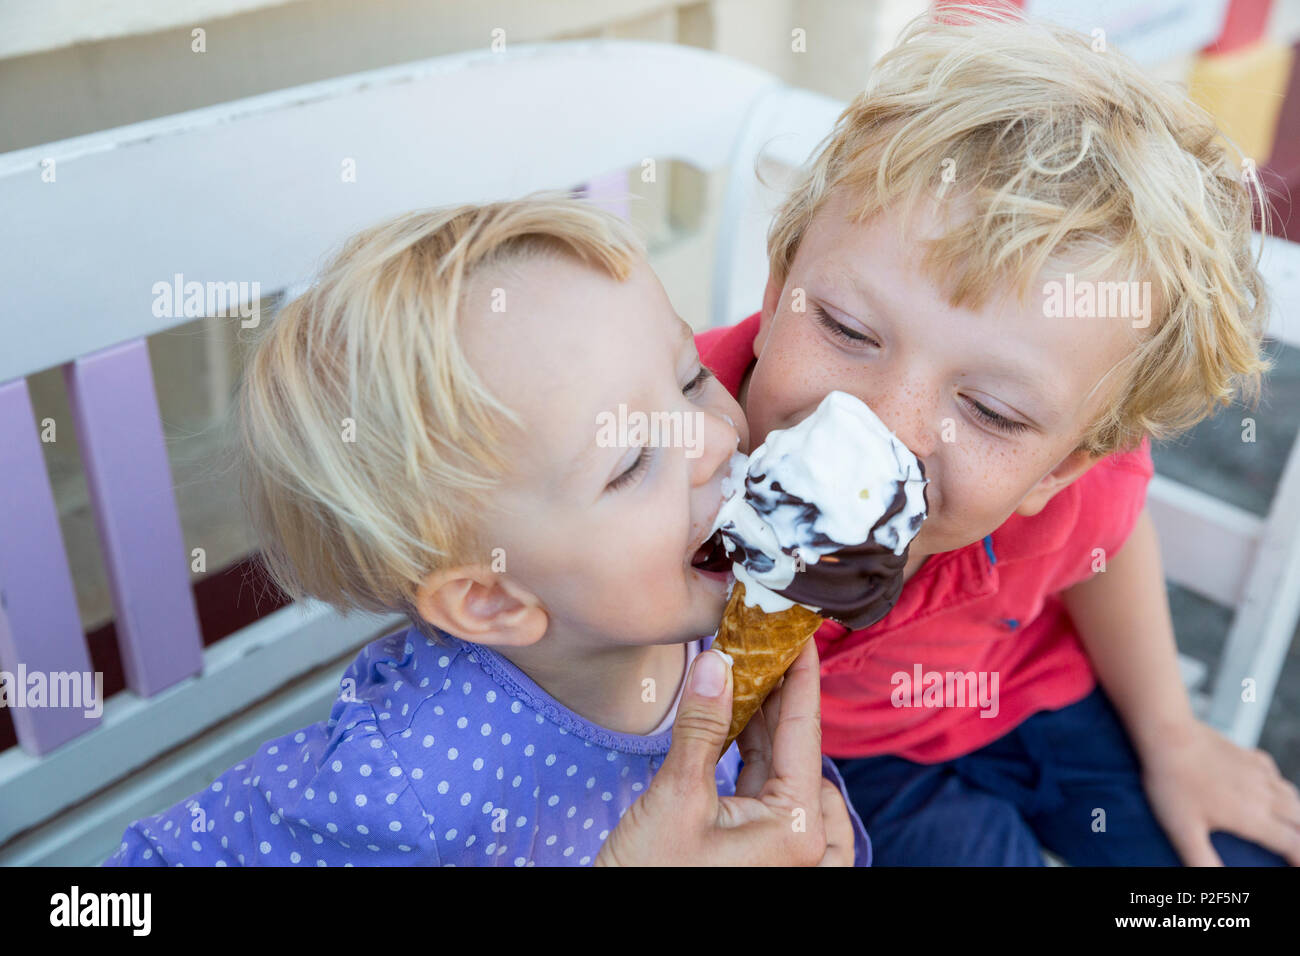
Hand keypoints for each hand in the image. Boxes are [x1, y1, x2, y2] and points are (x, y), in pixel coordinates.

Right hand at [596, 640, 842, 865]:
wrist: (618, 935)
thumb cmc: (649, 879)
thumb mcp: (676, 797)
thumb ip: (702, 728)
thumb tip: (718, 664)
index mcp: (796, 831)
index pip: (804, 733)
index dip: (802, 677)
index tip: (802, 636)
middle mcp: (801, 845)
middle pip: (800, 752)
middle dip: (777, 701)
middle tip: (758, 651)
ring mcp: (783, 855)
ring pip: (785, 774)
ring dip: (765, 730)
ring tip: (742, 684)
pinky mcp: (758, 856)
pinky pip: (768, 796)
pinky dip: (753, 759)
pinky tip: (732, 727)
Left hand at [1140, 717, 1299, 864]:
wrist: (1167, 734)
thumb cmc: (1172, 783)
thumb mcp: (1182, 830)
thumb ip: (1201, 859)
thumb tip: (1214, 882)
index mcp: (1252, 817)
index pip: (1291, 843)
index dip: (1299, 858)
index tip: (1298, 865)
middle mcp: (1263, 795)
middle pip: (1299, 819)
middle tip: (1296, 847)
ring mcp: (1256, 772)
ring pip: (1291, 795)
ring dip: (1296, 813)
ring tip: (1292, 824)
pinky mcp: (1246, 754)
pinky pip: (1274, 772)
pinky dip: (1279, 786)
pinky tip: (1270, 788)